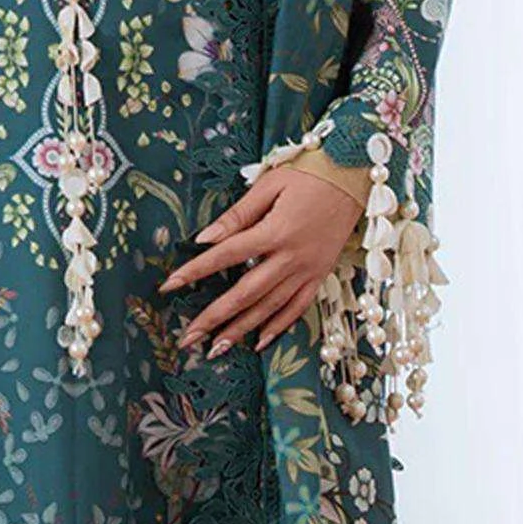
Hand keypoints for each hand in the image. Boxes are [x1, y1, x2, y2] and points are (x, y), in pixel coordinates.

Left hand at [157, 167, 362, 358]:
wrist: (354, 177)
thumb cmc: (308, 175)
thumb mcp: (269, 185)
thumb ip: (237, 215)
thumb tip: (204, 239)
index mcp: (275, 231)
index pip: (225, 255)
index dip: (195, 271)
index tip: (168, 286)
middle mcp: (291, 257)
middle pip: (245, 293)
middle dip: (214, 318)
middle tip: (188, 338)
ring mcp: (308, 270)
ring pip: (269, 308)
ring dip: (241, 330)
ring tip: (216, 348)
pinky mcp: (320, 275)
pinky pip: (298, 308)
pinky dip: (278, 327)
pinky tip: (259, 341)